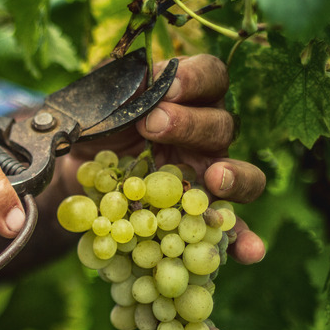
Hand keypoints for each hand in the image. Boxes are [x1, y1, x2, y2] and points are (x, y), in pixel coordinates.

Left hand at [61, 54, 265, 263]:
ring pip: (243, 175)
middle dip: (191, 124)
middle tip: (154, 126)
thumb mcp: (100, 103)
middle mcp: (206, 135)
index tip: (168, 86)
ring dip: (234, 177)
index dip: (196, 79)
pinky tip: (252, 252)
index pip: (210, 77)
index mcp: (187, 98)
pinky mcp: (200, 215)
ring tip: (215, 179)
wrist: (77, 171)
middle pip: (221, 125)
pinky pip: (229, 228)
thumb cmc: (95, 127)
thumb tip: (142, 81)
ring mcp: (208, 177)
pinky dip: (243, 240)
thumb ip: (119, 89)